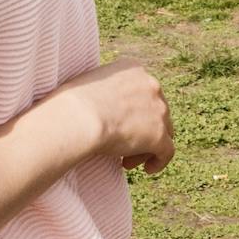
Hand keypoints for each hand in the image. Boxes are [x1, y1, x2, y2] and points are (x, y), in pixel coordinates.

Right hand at [53, 59, 174, 173]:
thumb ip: (102, 89)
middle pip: (155, 111)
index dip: (133, 111)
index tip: (118, 125)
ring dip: (146, 146)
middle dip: (140, 130)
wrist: (79, 117)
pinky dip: (159, 161)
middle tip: (121, 146)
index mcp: (133, 69)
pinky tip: (147, 170)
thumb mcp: (88, 83)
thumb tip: (93, 102)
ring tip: (126, 161)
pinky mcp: (160, 134)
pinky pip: (167, 151)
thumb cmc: (71, 103)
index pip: (142, 92)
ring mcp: (158, 109)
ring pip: (162, 131)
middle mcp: (151, 84)